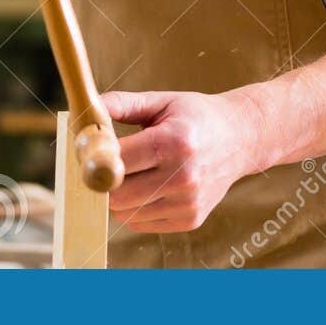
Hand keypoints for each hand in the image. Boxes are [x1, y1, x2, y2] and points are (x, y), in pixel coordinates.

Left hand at [101, 90, 262, 233]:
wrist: (243, 138)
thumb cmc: (197, 116)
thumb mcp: (162, 101)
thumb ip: (121, 104)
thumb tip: (83, 113)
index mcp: (175, 141)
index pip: (116, 161)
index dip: (94, 156)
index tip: (89, 149)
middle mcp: (184, 176)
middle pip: (116, 194)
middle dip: (104, 180)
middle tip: (107, 164)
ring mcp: (189, 202)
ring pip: (125, 213)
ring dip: (120, 195)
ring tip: (136, 172)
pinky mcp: (191, 219)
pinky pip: (142, 223)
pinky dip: (137, 207)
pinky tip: (152, 186)